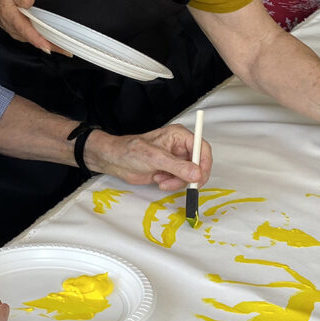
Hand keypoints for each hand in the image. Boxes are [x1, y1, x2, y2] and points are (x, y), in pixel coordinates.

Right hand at [0, 0, 65, 53]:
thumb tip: (30, 1)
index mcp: (12, 18)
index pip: (27, 32)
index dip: (39, 41)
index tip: (50, 48)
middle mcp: (15, 29)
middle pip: (36, 41)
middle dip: (52, 47)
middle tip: (70, 52)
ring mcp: (18, 32)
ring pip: (36, 42)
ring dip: (51, 46)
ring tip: (68, 50)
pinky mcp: (21, 32)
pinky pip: (35, 39)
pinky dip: (46, 42)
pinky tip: (57, 42)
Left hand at [86, 123, 212, 191]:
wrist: (115, 161)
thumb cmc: (130, 151)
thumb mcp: (154, 158)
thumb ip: (177, 166)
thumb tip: (197, 174)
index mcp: (179, 135)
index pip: (202, 147)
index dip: (204, 163)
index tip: (200, 177)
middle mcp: (180, 146)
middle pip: (199, 163)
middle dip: (190, 176)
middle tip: (183, 185)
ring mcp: (176, 159)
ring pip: (190, 175)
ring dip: (178, 182)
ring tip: (162, 180)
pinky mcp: (171, 171)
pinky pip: (181, 181)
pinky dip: (173, 184)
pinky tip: (159, 181)